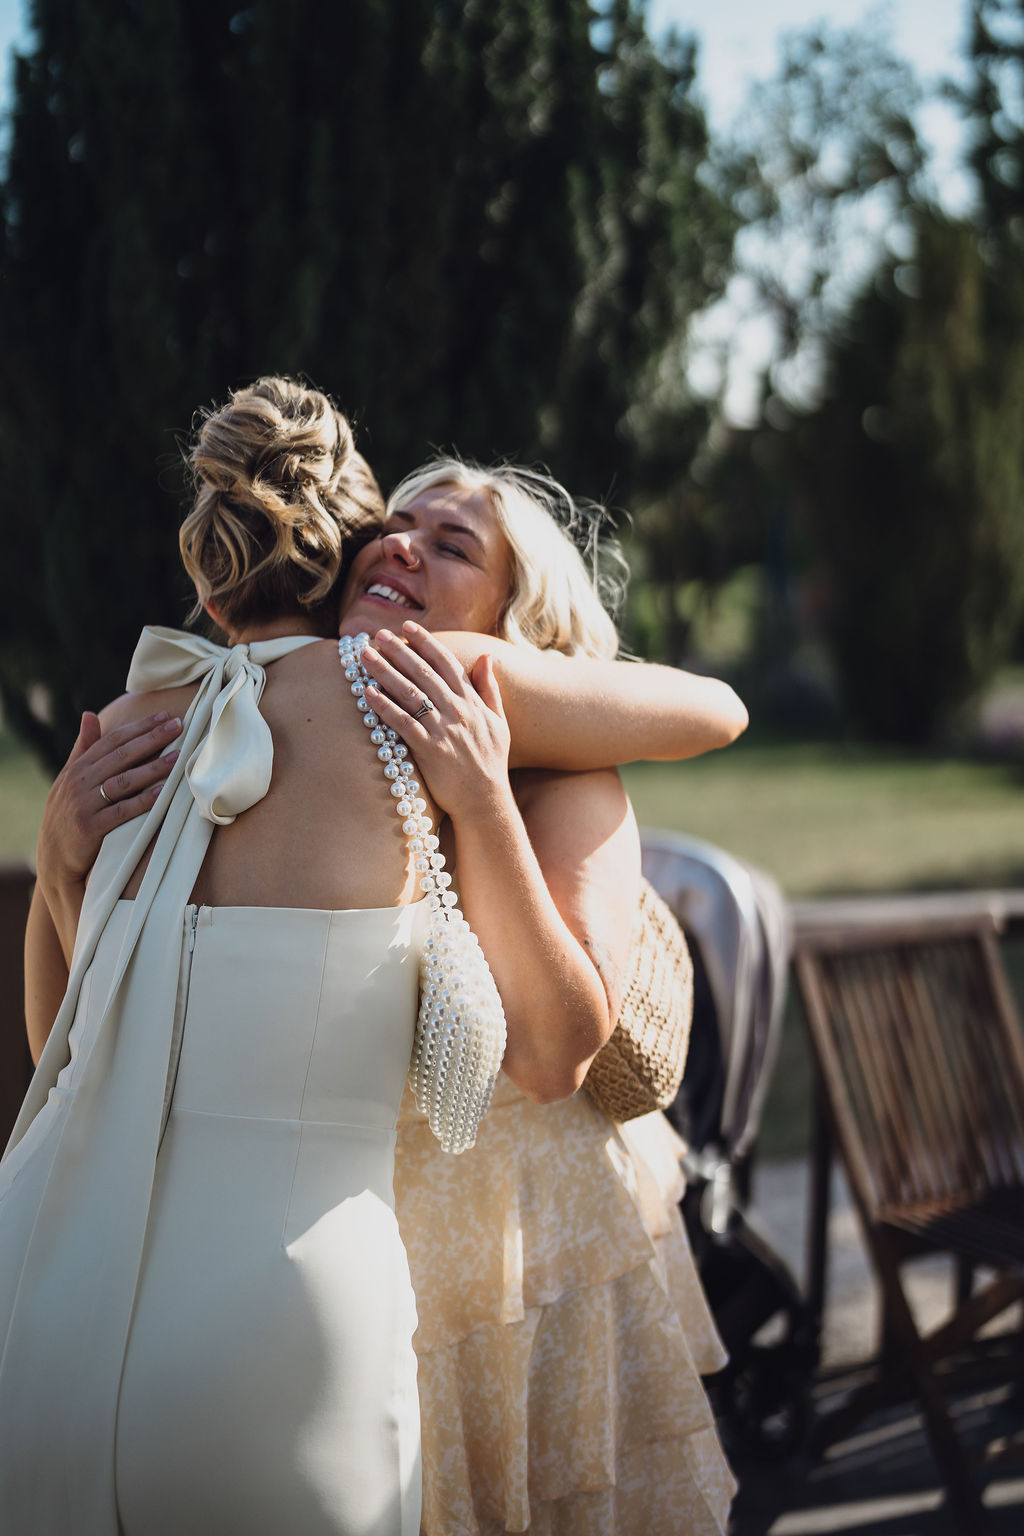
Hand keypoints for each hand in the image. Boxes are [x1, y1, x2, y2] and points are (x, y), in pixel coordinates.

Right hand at [36, 710, 181, 890]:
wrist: (52, 859)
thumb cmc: (66, 815)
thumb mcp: (68, 780)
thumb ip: (82, 748)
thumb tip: (90, 714)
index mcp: (76, 768)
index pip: (112, 740)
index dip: (139, 727)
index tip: (164, 717)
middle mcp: (78, 783)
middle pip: (121, 755)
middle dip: (151, 738)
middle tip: (178, 726)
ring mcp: (83, 805)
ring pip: (123, 781)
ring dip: (153, 767)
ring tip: (178, 756)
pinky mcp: (89, 828)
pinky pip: (121, 811)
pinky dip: (142, 801)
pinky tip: (162, 792)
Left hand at [359, 622, 511, 820]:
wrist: (485, 801)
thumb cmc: (490, 762)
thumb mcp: (498, 721)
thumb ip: (489, 688)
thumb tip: (487, 656)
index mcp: (472, 702)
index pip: (447, 663)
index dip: (427, 642)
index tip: (408, 627)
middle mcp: (458, 712)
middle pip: (424, 673)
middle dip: (399, 650)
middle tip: (378, 635)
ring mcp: (443, 730)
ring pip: (410, 693)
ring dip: (385, 671)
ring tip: (365, 656)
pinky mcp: (429, 751)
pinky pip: (402, 723)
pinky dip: (384, 706)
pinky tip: (367, 692)